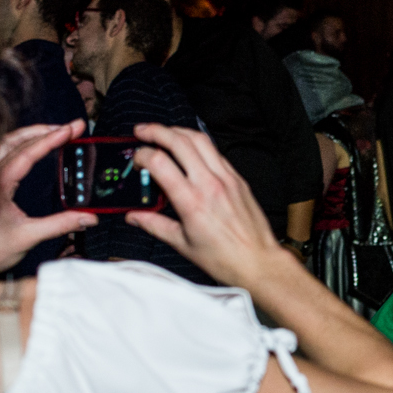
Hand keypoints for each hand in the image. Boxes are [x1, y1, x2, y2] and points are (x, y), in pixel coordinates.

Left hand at [0, 120, 96, 276]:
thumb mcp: (27, 237)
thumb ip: (59, 224)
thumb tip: (88, 217)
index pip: (26, 153)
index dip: (51, 139)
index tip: (71, 129)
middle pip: (15, 139)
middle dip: (45, 130)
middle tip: (71, 127)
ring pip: (5, 142)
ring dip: (31, 133)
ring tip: (55, 130)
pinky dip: (19, 143)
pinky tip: (31, 145)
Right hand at [127, 123, 291, 286]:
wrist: (258, 262)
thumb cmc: (224, 258)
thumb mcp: (183, 244)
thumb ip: (155, 225)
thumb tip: (134, 217)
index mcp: (192, 202)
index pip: (160, 162)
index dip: (142, 155)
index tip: (137, 160)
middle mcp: (210, 184)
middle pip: (179, 141)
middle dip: (156, 131)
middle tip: (142, 131)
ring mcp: (227, 178)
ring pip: (200, 140)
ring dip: (178, 131)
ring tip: (164, 133)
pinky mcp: (238, 179)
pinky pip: (216, 153)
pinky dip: (199, 145)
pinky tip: (190, 150)